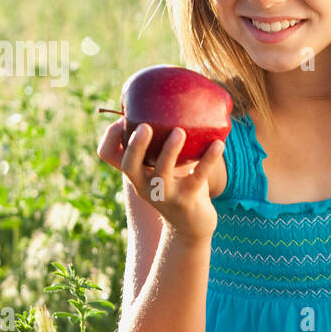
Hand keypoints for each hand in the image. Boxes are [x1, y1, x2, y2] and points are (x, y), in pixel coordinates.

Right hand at [97, 118, 223, 242]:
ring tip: (180, 131)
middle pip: (131, 166)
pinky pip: (198, 176)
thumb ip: (161, 147)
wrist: (191, 226)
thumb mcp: (165, 170)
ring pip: (163, 173)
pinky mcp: (188, 201)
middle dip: (136, 147)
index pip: (113, 158)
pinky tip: (218, 143)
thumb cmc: (178, 187)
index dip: (112, 139)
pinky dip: (208, 159)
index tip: (122, 120)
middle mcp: (146, 187)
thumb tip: (166, 105)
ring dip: (170, 151)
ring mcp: (166, 196)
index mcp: (137, 176)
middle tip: (145, 126)